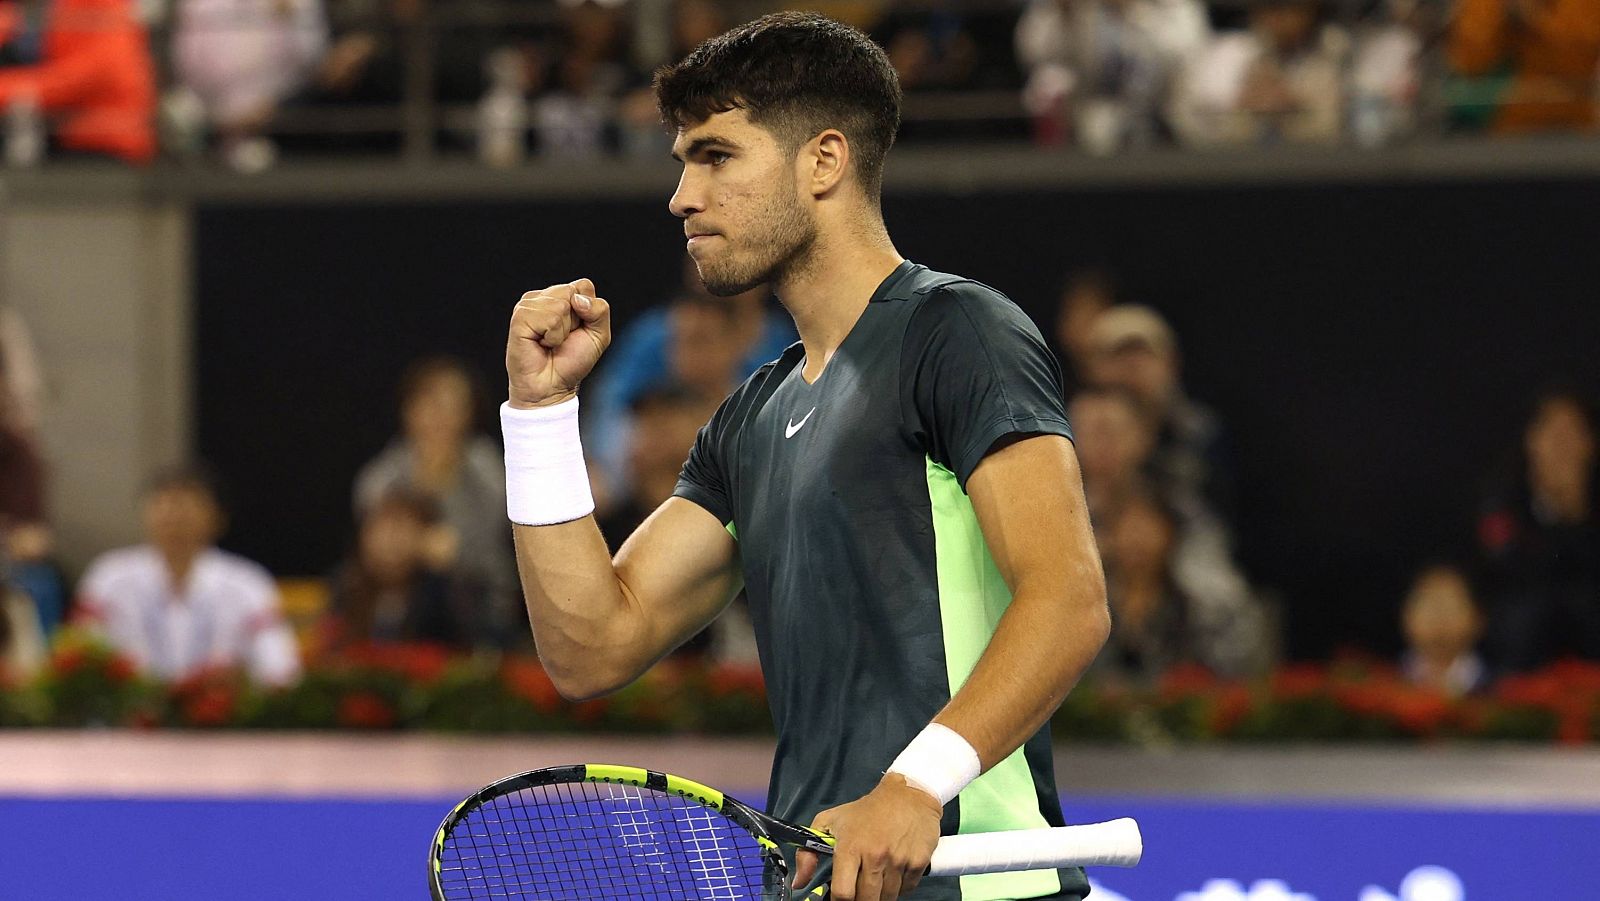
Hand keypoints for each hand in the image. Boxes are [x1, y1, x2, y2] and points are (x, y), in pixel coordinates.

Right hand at [506, 278, 611, 408]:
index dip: (588, 311)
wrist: (552, 387)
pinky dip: (552, 337)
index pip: (584, 285)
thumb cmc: (572, 361)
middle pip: (571, 291)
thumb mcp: (599, 335)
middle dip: (575, 321)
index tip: (577, 330)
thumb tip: (577, 299)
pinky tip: (541, 344)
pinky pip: (549, 318)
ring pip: (560, 305)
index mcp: (561, 296)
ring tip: (551, 343)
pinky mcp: (520, 317)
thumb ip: (600, 310)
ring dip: (562, 331)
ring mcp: (529, 306)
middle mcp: (543, 297)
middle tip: (563, 339)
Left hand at [791, 774, 942, 899]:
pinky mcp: (919, 863)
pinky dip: (899, 888)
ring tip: (876, 880)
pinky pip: (907, 890)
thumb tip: (799, 883)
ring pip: (888, 898)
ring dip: (880, 895)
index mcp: (851, 847)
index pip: (843, 893)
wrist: (908, 794)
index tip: (840, 898)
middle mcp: (875, 857)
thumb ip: (808, 853)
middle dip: (861, 900)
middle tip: (859, 891)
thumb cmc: (866, 810)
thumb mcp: (830, 821)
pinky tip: (894, 873)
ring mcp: (899, 861)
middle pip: (866, 900)